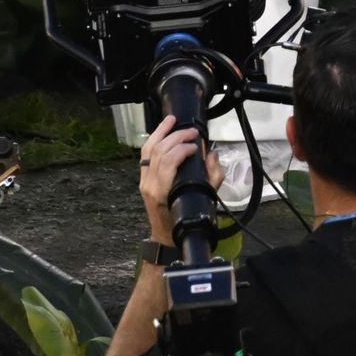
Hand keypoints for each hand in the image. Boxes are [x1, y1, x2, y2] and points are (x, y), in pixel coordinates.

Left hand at [139, 116, 222, 245]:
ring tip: (173, 120)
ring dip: (161, 132)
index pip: (169, 161)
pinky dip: (154, 139)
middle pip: (159, 151)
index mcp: (162, 191)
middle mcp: (149, 184)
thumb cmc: (185, 219)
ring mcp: (144, 180)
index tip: (197, 146)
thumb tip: (212, 155)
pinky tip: (162, 130)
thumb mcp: (204, 200)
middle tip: (192, 132)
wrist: (166, 235)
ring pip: (149, 149)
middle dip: (176, 137)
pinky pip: (145, 154)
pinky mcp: (143, 177)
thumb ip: (212, 177)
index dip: (182, 148)